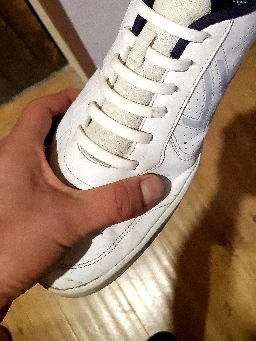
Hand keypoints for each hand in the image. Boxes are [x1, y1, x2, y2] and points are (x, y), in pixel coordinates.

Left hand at [0, 90, 163, 307]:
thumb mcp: (69, 220)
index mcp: (16, 152)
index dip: (67, 98)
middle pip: (44, 130)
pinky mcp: (12, 205)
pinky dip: (62, 177)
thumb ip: (114, 202)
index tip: (97, 102)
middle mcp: (8, 161)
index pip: (40, 108)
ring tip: (104, 159)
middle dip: (77, 128)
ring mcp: (8, 184)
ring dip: (70, 154)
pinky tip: (84, 192)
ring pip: (42, 156)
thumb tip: (156, 185)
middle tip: (110, 132)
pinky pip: (40, 178)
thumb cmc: (16, 242)